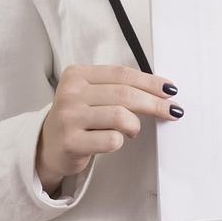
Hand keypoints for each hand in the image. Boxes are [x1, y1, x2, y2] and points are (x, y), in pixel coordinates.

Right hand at [35, 64, 181, 194]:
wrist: (49, 146)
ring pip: (120, 116)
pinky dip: (121, 140)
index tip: (170, 90)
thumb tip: (162, 90)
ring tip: (133, 130)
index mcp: (77, 74)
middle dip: (154, 103)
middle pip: (125, 94)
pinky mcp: (71, 142)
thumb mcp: (93, 93)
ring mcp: (69, 118)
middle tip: (172, 111)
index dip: (151, 82)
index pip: (122, 74)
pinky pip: (111, 139)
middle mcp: (70, 93)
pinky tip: (116, 140)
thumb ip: (119, 87)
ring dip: (135, 124)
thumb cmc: (80, 117)